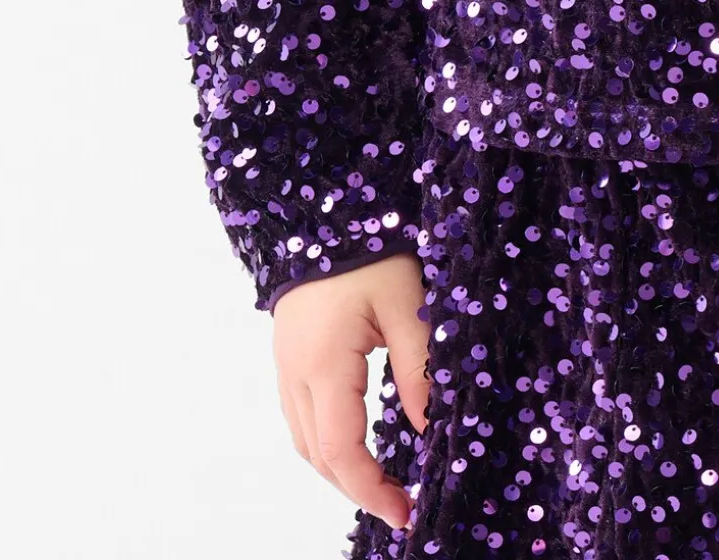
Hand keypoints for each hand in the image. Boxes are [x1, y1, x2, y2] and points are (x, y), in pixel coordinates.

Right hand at [271, 254, 429, 533]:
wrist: (324, 206)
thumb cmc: (370, 247)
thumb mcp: (408, 302)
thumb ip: (418, 368)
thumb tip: (432, 430)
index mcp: (321, 365)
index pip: (340, 451)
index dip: (371, 490)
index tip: (405, 513)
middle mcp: (293, 374)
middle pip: (318, 456)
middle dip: (358, 488)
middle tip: (402, 506)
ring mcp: (286, 366)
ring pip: (306, 440)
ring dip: (341, 469)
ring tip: (384, 484)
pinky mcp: (290, 356)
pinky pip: (303, 416)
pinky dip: (329, 443)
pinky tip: (359, 446)